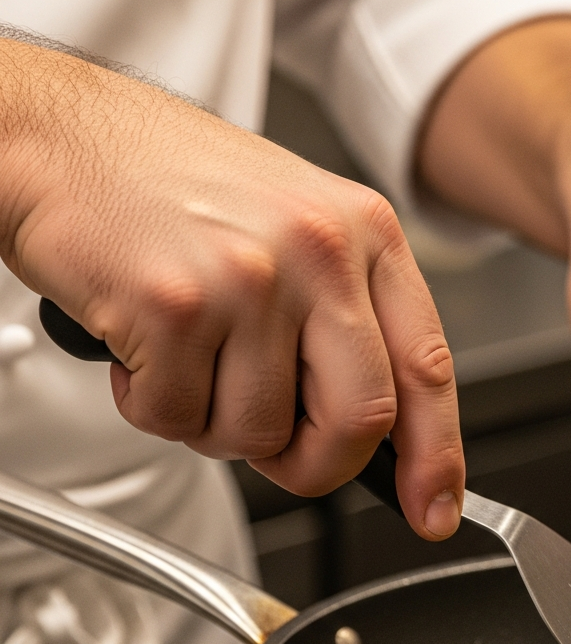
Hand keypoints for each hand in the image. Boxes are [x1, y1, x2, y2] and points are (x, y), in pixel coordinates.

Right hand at [0, 38, 463, 539]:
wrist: (59, 134)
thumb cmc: (174, 185)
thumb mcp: (299, 227)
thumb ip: (348, 319)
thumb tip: (381, 428)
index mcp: (364, 233)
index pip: (427, 368)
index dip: (436, 456)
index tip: (434, 509)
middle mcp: (318, 251)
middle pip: (359, 420)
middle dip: (318, 464)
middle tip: (282, 454)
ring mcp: (248, 277)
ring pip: (260, 432)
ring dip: (217, 426)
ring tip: (190, 361)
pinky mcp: (173, 306)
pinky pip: (180, 419)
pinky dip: (156, 406)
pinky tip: (145, 347)